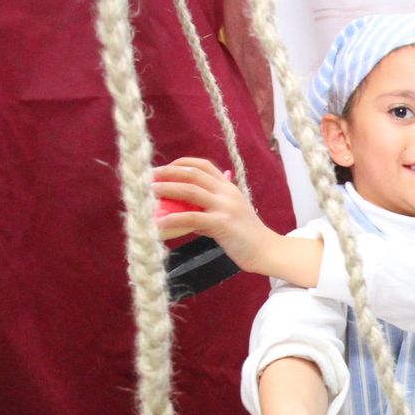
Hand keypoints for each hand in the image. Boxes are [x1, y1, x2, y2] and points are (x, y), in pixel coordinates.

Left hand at [152, 156, 280, 273]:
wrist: (266, 250)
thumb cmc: (245, 236)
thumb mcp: (227, 215)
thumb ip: (207, 210)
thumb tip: (181, 211)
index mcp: (228, 187)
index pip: (202, 165)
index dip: (180, 163)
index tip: (163, 169)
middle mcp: (226, 192)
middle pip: (192, 173)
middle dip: (167, 172)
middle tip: (148, 177)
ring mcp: (225, 206)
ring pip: (190, 190)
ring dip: (167, 189)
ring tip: (149, 192)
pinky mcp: (222, 223)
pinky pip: (192, 218)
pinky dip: (173, 219)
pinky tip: (160, 223)